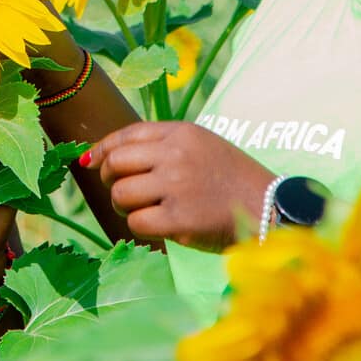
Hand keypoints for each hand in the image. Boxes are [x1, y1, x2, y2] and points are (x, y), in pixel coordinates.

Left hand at [86, 120, 270, 250]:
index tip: (90, 163)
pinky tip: (162, 226)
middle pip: (115, 165)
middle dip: (110, 180)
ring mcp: (176, 186)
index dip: (101, 150)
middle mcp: (175, 155)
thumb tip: (98, 158)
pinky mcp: (180, 219)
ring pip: (121, 195)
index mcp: (181, 132)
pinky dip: (143, 227)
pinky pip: (137, 222)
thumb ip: (159, 146)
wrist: (270, 208)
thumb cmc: (232, 179)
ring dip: (126, 207)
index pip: (125, 135)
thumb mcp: (201, 146)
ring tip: (146, 210)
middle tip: (124, 192)